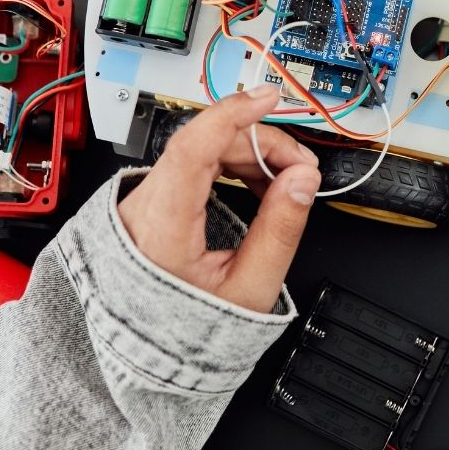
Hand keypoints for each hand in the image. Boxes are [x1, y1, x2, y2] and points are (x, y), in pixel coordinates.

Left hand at [118, 85, 320, 313]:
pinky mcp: (153, 199)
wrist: (145, 350)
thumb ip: (280, 231)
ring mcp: (145, 199)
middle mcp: (145, 205)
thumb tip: (303, 181)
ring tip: (285, 182)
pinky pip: (196, 163)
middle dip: (262, 145)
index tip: (267, 100)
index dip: (233, 116)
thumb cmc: (188, 330)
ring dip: (251, 155)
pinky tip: (259, 185)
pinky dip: (233, 165)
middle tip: (302, 168)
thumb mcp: (249, 290)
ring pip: (204, 148)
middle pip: (208, 143)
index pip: (193, 148)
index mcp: (164, 227)